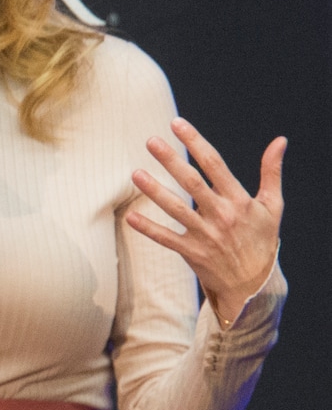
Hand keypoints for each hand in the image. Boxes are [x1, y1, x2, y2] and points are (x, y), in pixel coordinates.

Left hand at [125, 117, 285, 325]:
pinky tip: (130, 217)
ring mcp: (206, 236)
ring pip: (176, 210)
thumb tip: (280, 140)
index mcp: (239, 200)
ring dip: (155, 192)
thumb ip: (271, 171)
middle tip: (151, 141)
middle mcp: (221, 216)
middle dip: (171, 161)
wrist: (255, 285)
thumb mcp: (272, 206)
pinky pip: (167, 240)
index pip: (214, 165)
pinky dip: (149, 229)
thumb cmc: (261, 239)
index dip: (195, 143)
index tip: (177, 124)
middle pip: (192, 183)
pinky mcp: (192, 253)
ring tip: (136, 173)